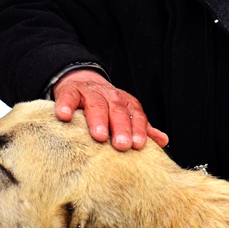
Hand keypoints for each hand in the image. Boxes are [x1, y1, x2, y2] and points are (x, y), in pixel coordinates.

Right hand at [52, 69, 168, 150]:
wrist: (82, 82)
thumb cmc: (106, 105)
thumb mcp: (124, 114)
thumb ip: (141, 128)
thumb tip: (163, 141)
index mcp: (126, 103)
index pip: (135, 115)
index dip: (138, 129)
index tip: (138, 145)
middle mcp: (110, 95)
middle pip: (117, 110)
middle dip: (121, 127)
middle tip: (122, 145)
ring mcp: (90, 92)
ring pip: (96, 104)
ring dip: (98, 120)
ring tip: (100, 136)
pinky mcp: (70, 91)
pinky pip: (69, 97)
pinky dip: (66, 105)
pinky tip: (64, 116)